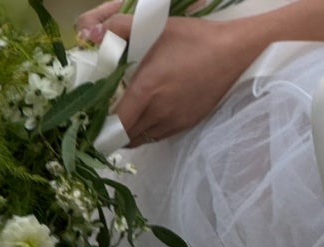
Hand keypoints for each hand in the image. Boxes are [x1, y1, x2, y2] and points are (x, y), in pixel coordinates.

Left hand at [77, 7, 255, 145]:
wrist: (232, 53)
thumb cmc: (192, 39)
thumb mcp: (155, 29)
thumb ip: (121, 29)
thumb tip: (91, 34)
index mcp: (147, 91)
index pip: (115, 124)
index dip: (100, 126)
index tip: (92, 119)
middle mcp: (158, 113)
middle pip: (124, 137)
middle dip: (110, 131)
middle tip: (103, 118)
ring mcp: (172, 122)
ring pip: (140, 140)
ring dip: (127, 133)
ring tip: (122, 118)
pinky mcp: (184, 125)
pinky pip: (156, 136)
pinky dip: (145, 131)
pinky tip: (144, 115)